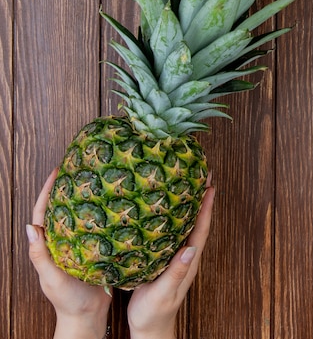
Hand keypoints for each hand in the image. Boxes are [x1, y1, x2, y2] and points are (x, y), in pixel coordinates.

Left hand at [27, 169, 111, 338]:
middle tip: (78, 169)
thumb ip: (40, 255)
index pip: (43, 213)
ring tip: (95, 180)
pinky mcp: (94, 250)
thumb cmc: (67, 300)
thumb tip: (30, 227)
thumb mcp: (51, 278)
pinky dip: (100, 214)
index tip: (56, 172)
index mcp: (48, 245)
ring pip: (79, 217)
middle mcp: (62, 242)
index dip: (48, 192)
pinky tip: (111, 205)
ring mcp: (78, 245)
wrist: (88, 316)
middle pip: (61, 210)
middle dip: (66, 189)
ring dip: (84, 199)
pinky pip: (95, 227)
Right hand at [127, 176, 215, 338]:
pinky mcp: (165, 258)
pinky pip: (173, 232)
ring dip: (190, 204)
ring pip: (187, 225)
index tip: (211, 186)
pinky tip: (167, 207)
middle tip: (203, 174)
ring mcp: (177, 256)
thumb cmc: (156, 312)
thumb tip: (191, 250)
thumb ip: (177, 272)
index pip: (201, 229)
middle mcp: (186, 255)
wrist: (150, 327)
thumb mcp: (164, 292)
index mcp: (189, 261)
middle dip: (201, 198)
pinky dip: (174, 216)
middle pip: (197, 221)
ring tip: (189, 182)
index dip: (206, 208)